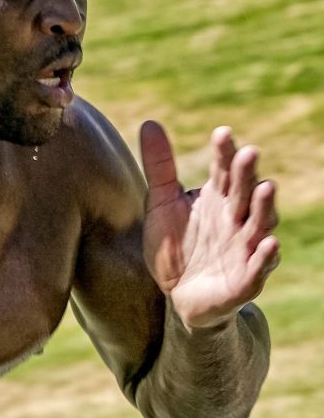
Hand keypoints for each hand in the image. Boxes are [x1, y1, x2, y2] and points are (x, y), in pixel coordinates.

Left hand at [139, 121, 279, 329]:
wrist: (178, 294)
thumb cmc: (175, 245)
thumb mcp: (162, 204)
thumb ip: (160, 166)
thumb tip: (149, 122)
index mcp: (219, 199)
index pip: (224, 171)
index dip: (225, 153)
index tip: (222, 132)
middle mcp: (237, 220)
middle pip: (245, 194)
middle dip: (248, 175)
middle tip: (248, 153)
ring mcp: (244, 249)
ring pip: (260, 226)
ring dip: (264, 208)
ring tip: (266, 188)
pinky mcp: (246, 280)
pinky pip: (259, 268)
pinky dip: (265, 256)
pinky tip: (268, 243)